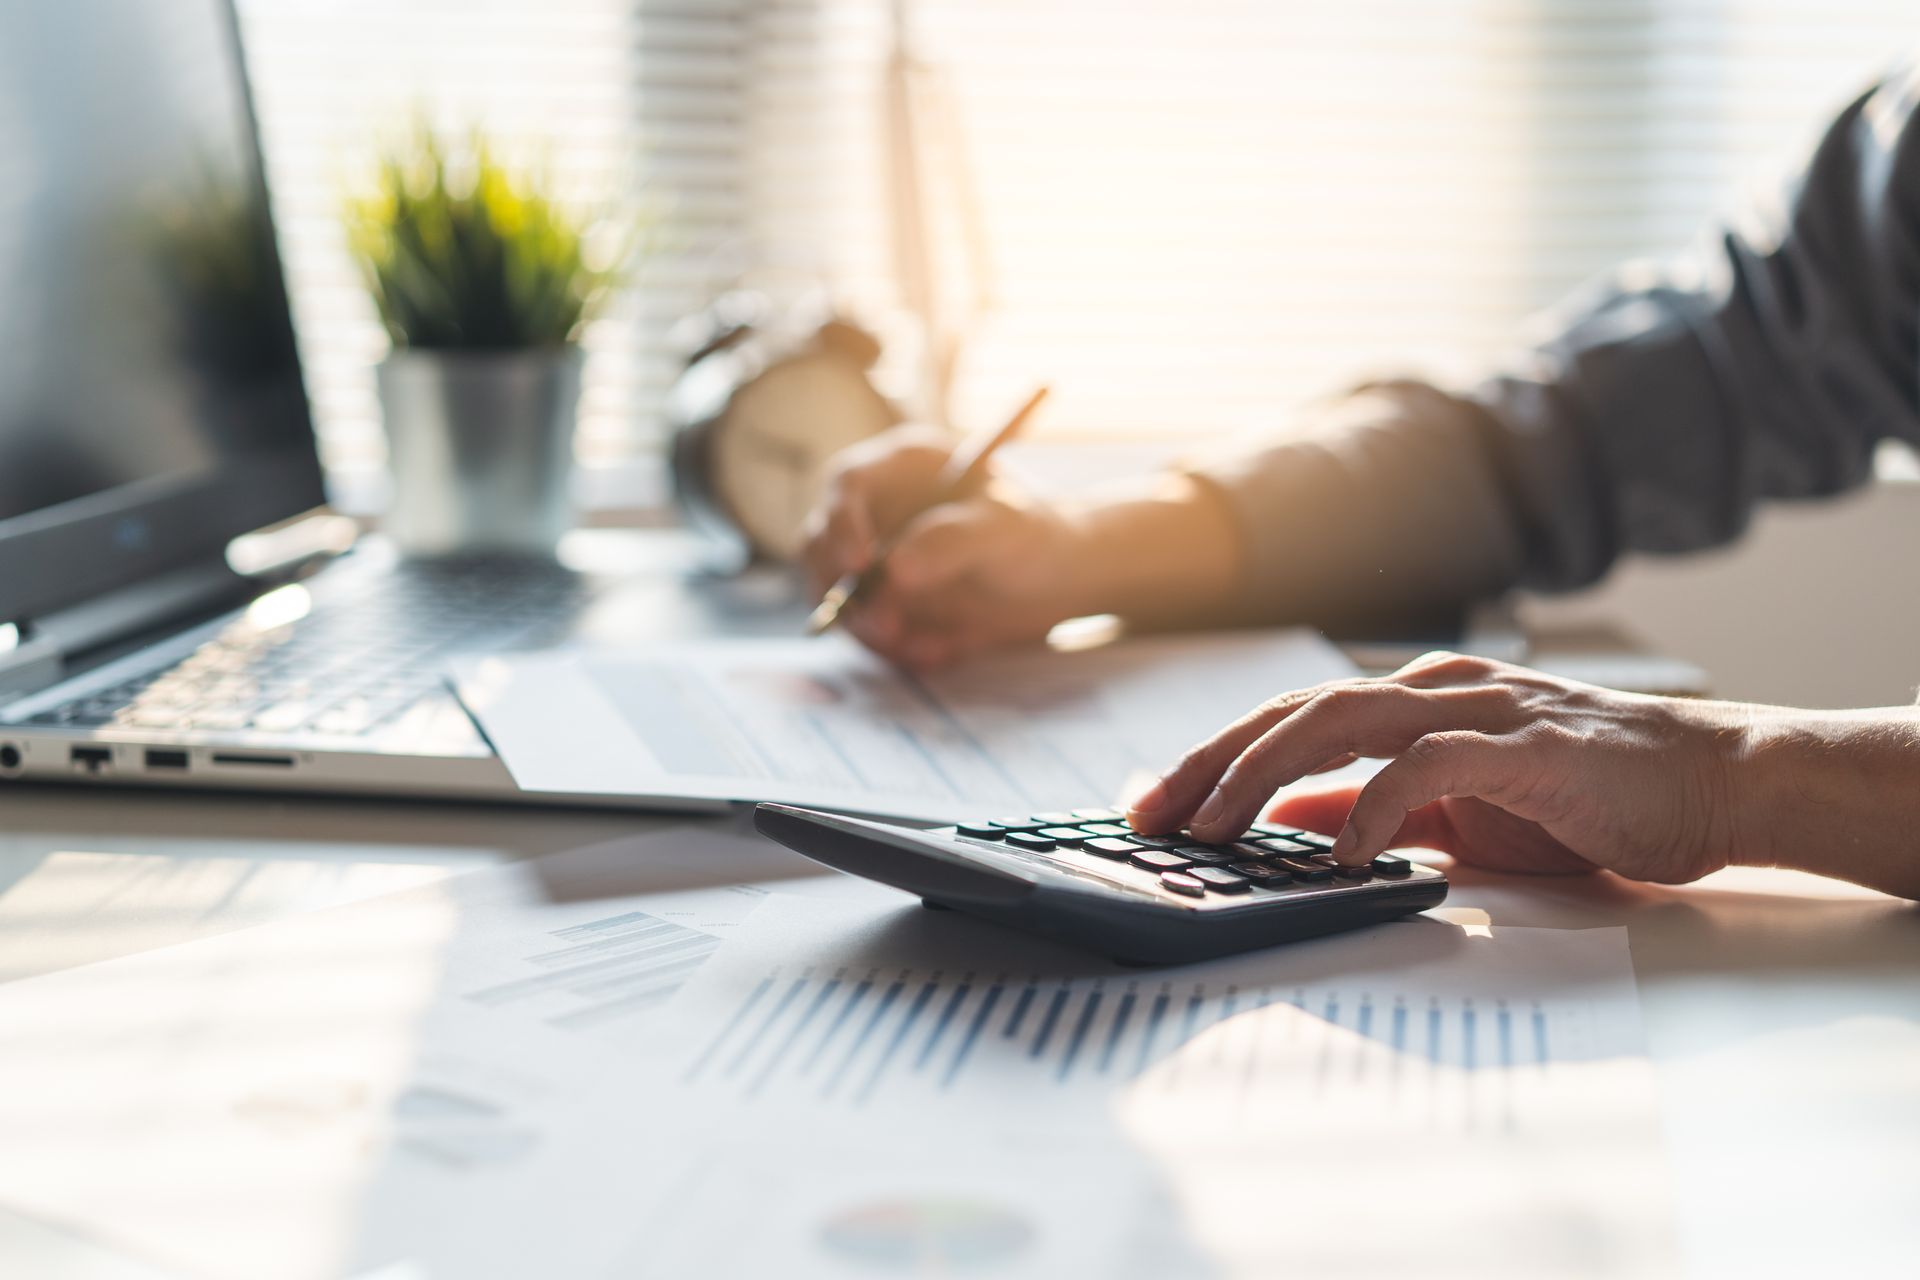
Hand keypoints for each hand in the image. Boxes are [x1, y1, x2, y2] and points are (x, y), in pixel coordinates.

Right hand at [800, 425, 1097, 667]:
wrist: (1054, 583)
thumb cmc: (1033, 536)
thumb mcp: (1004, 531)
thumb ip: (952, 541)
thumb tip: (894, 569)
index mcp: (901, 467)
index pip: (848, 484)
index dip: (843, 524)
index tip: (861, 569)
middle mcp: (874, 508)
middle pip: (821, 544)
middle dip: (846, 592)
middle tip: (888, 627)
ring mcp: (870, 557)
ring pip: (836, 595)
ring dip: (871, 630)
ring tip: (930, 648)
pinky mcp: (878, 600)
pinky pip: (864, 629)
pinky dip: (894, 649)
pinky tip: (940, 651)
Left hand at [1128, 651, 1758, 883]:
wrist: (1710, 785)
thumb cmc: (1584, 798)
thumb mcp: (1454, 810)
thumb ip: (1370, 805)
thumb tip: (1283, 818)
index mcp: (1414, 701)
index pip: (1289, 718)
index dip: (1213, 756)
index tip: (1152, 803)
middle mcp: (1435, 690)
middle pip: (1295, 711)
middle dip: (1211, 762)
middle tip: (1149, 815)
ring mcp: (1482, 711)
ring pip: (1344, 720)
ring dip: (1264, 773)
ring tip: (1213, 828)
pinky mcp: (1530, 747)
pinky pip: (1432, 765)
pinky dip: (1376, 803)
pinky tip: (1341, 850)